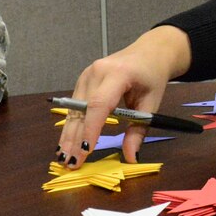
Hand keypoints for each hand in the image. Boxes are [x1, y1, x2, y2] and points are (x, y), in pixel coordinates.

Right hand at [55, 26, 192, 167]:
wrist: (149, 52)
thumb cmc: (152, 77)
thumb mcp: (151, 104)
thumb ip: (139, 131)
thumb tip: (131, 158)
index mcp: (118, 73)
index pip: (100, 104)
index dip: (91, 129)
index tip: (85, 151)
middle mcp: (97, 71)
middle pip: (82, 109)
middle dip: (75, 138)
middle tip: (71, 163)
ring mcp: (86, 74)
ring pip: (74, 110)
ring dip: (68, 135)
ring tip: (64, 158)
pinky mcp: (82, 80)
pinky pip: (74, 106)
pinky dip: (71, 125)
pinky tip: (66, 143)